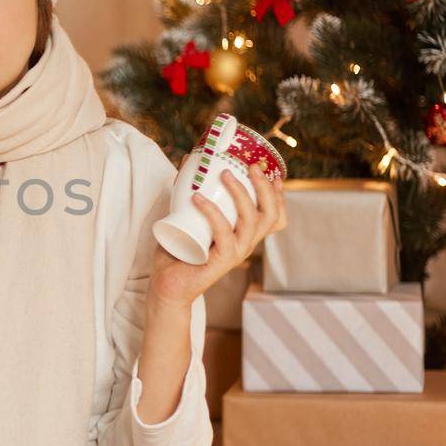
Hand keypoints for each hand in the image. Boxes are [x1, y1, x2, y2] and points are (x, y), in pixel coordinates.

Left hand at [148, 163, 285, 309]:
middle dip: (265, 188)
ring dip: (240, 194)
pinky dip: (212, 212)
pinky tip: (198, 198)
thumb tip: (189, 159)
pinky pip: (224, 233)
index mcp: (243, 235)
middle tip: (251, 166)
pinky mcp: (221, 262)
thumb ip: (191, 191)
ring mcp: (235, 254)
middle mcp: (245, 244)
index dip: (279, 195)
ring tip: (224, 174)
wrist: (166, 286)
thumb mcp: (188, 216)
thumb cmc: (178, 252)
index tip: (272, 173)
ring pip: (251, 221)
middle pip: (271, 215)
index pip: (274, 216)